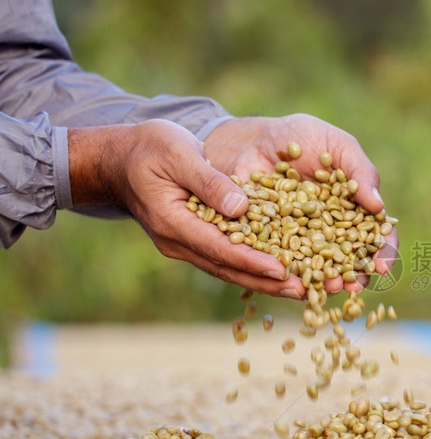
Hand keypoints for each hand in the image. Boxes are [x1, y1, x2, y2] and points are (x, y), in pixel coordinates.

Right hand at [68, 119, 303, 297]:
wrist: (118, 159)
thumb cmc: (149, 147)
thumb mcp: (178, 153)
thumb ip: (208, 181)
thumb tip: (241, 207)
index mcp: (173, 222)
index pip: (219, 248)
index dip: (252, 261)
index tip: (283, 270)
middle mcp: (178, 242)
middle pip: (228, 268)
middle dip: (267, 282)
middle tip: (304, 291)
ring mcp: (184, 245)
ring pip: (229, 269)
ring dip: (264, 281)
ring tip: (301, 288)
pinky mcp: (193, 241)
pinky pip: (226, 259)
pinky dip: (253, 268)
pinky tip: (281, 273)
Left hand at [203, 114, 398, 295]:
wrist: (251, 139)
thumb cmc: (301, 137)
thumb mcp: (338, 146)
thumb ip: (361, 172)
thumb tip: (379, 206)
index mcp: (355, 208)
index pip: (377, 234)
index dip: (384, 251)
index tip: (383, 265)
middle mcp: (333, 230)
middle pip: (352, 259)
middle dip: (356, 275)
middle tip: (354, 284)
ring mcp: (303, 240)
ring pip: (321, 268)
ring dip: (328, 282)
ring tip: (330, 287)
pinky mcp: (273, 245)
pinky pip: (285, 264)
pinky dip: (292, 276)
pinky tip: (296, 283)